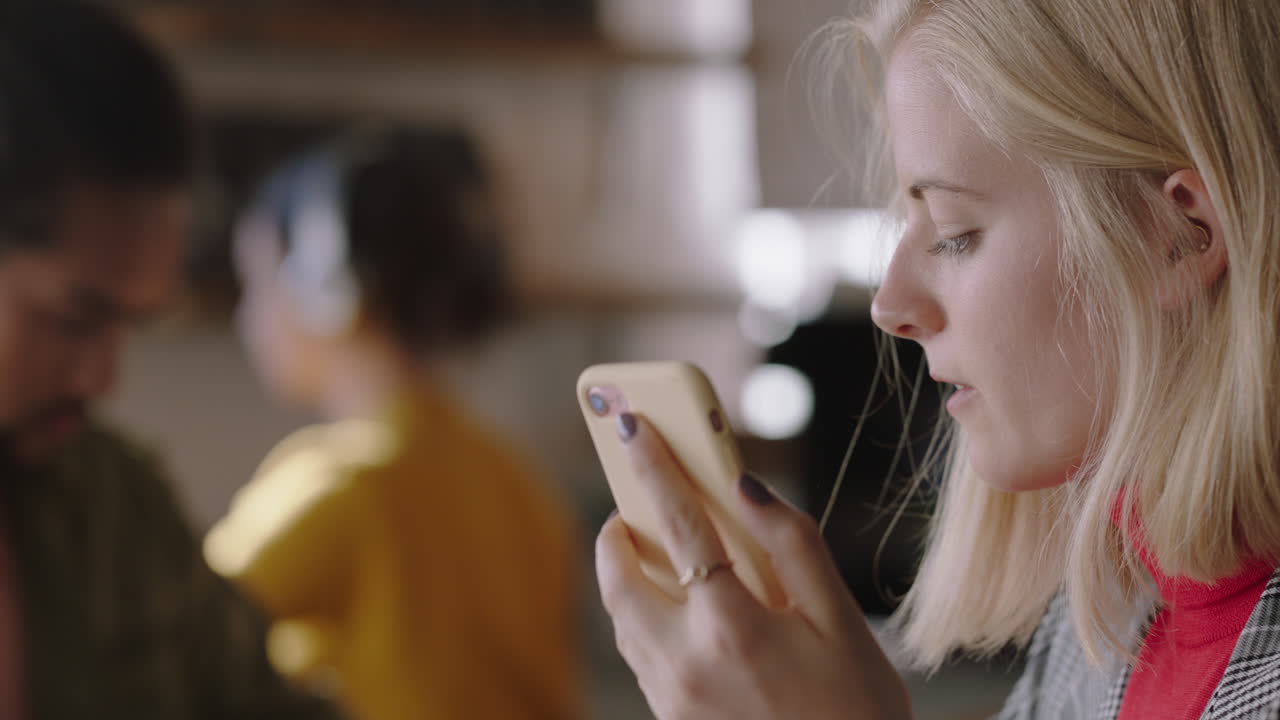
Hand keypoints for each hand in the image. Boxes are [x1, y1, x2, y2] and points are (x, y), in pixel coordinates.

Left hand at [596, 413, 911, 719]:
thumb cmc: (856, 708)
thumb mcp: (841, 619)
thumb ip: (791, 542)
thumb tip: (744, 486)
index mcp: (730, 627)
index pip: (678, 526)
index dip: (654, 468)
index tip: (631, 426)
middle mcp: (685, 662)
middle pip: (619, 580)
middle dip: (615, 534)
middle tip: (633, 506)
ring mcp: (671, 698)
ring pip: (622, 622)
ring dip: (624, 578)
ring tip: (654, 550)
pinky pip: (640, 656)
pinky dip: (643, 620)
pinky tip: (679, 609)